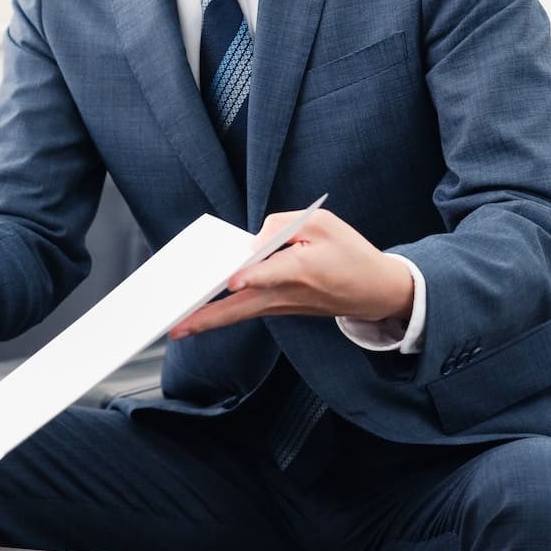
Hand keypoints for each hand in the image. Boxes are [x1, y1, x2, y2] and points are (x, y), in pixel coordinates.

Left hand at [169, 206, 413, 338]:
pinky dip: (222, 313)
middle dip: (207, 318)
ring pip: (239, 313)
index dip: (252, 275)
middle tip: (176, 327)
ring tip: (176, 326)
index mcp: (302, 268)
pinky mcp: (278, 308)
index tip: (234, 279)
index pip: (272, 273)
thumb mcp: (323, 223)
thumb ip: (282, 223)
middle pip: (241, 307)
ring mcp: (281, 305)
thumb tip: (249, 240)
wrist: (374, 291)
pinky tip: (197, 313)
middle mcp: (287, 292)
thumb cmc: (349, 252)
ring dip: (208, 320)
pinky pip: (246, 310)